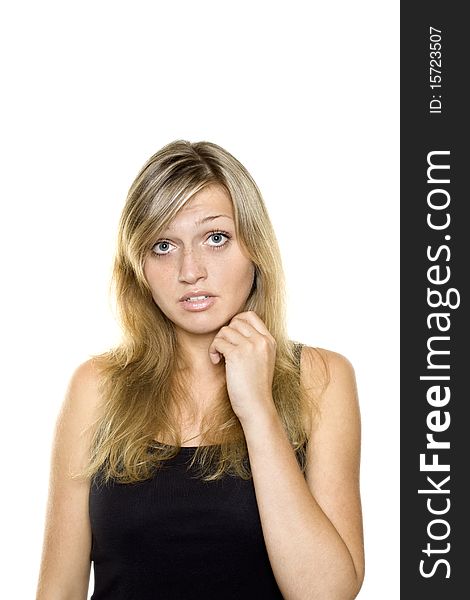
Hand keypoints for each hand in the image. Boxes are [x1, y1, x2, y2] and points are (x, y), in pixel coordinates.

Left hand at [208, 311, 276, 425]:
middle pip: (236, 321)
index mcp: (269, 341)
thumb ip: (254, 343)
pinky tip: (216, 361)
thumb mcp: (262, 360)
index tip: (231, 337)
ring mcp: (250, 346)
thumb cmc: (255, 386)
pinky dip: (213, 351)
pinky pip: (218, 342)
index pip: (250, 316)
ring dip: (218, 342)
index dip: (236, 322)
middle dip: (225, 333)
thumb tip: (233, 328)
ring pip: (225, 330)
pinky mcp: (237, 355)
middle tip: (224, 349)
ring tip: (220, 357)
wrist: (256, 405)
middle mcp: (262, 340)